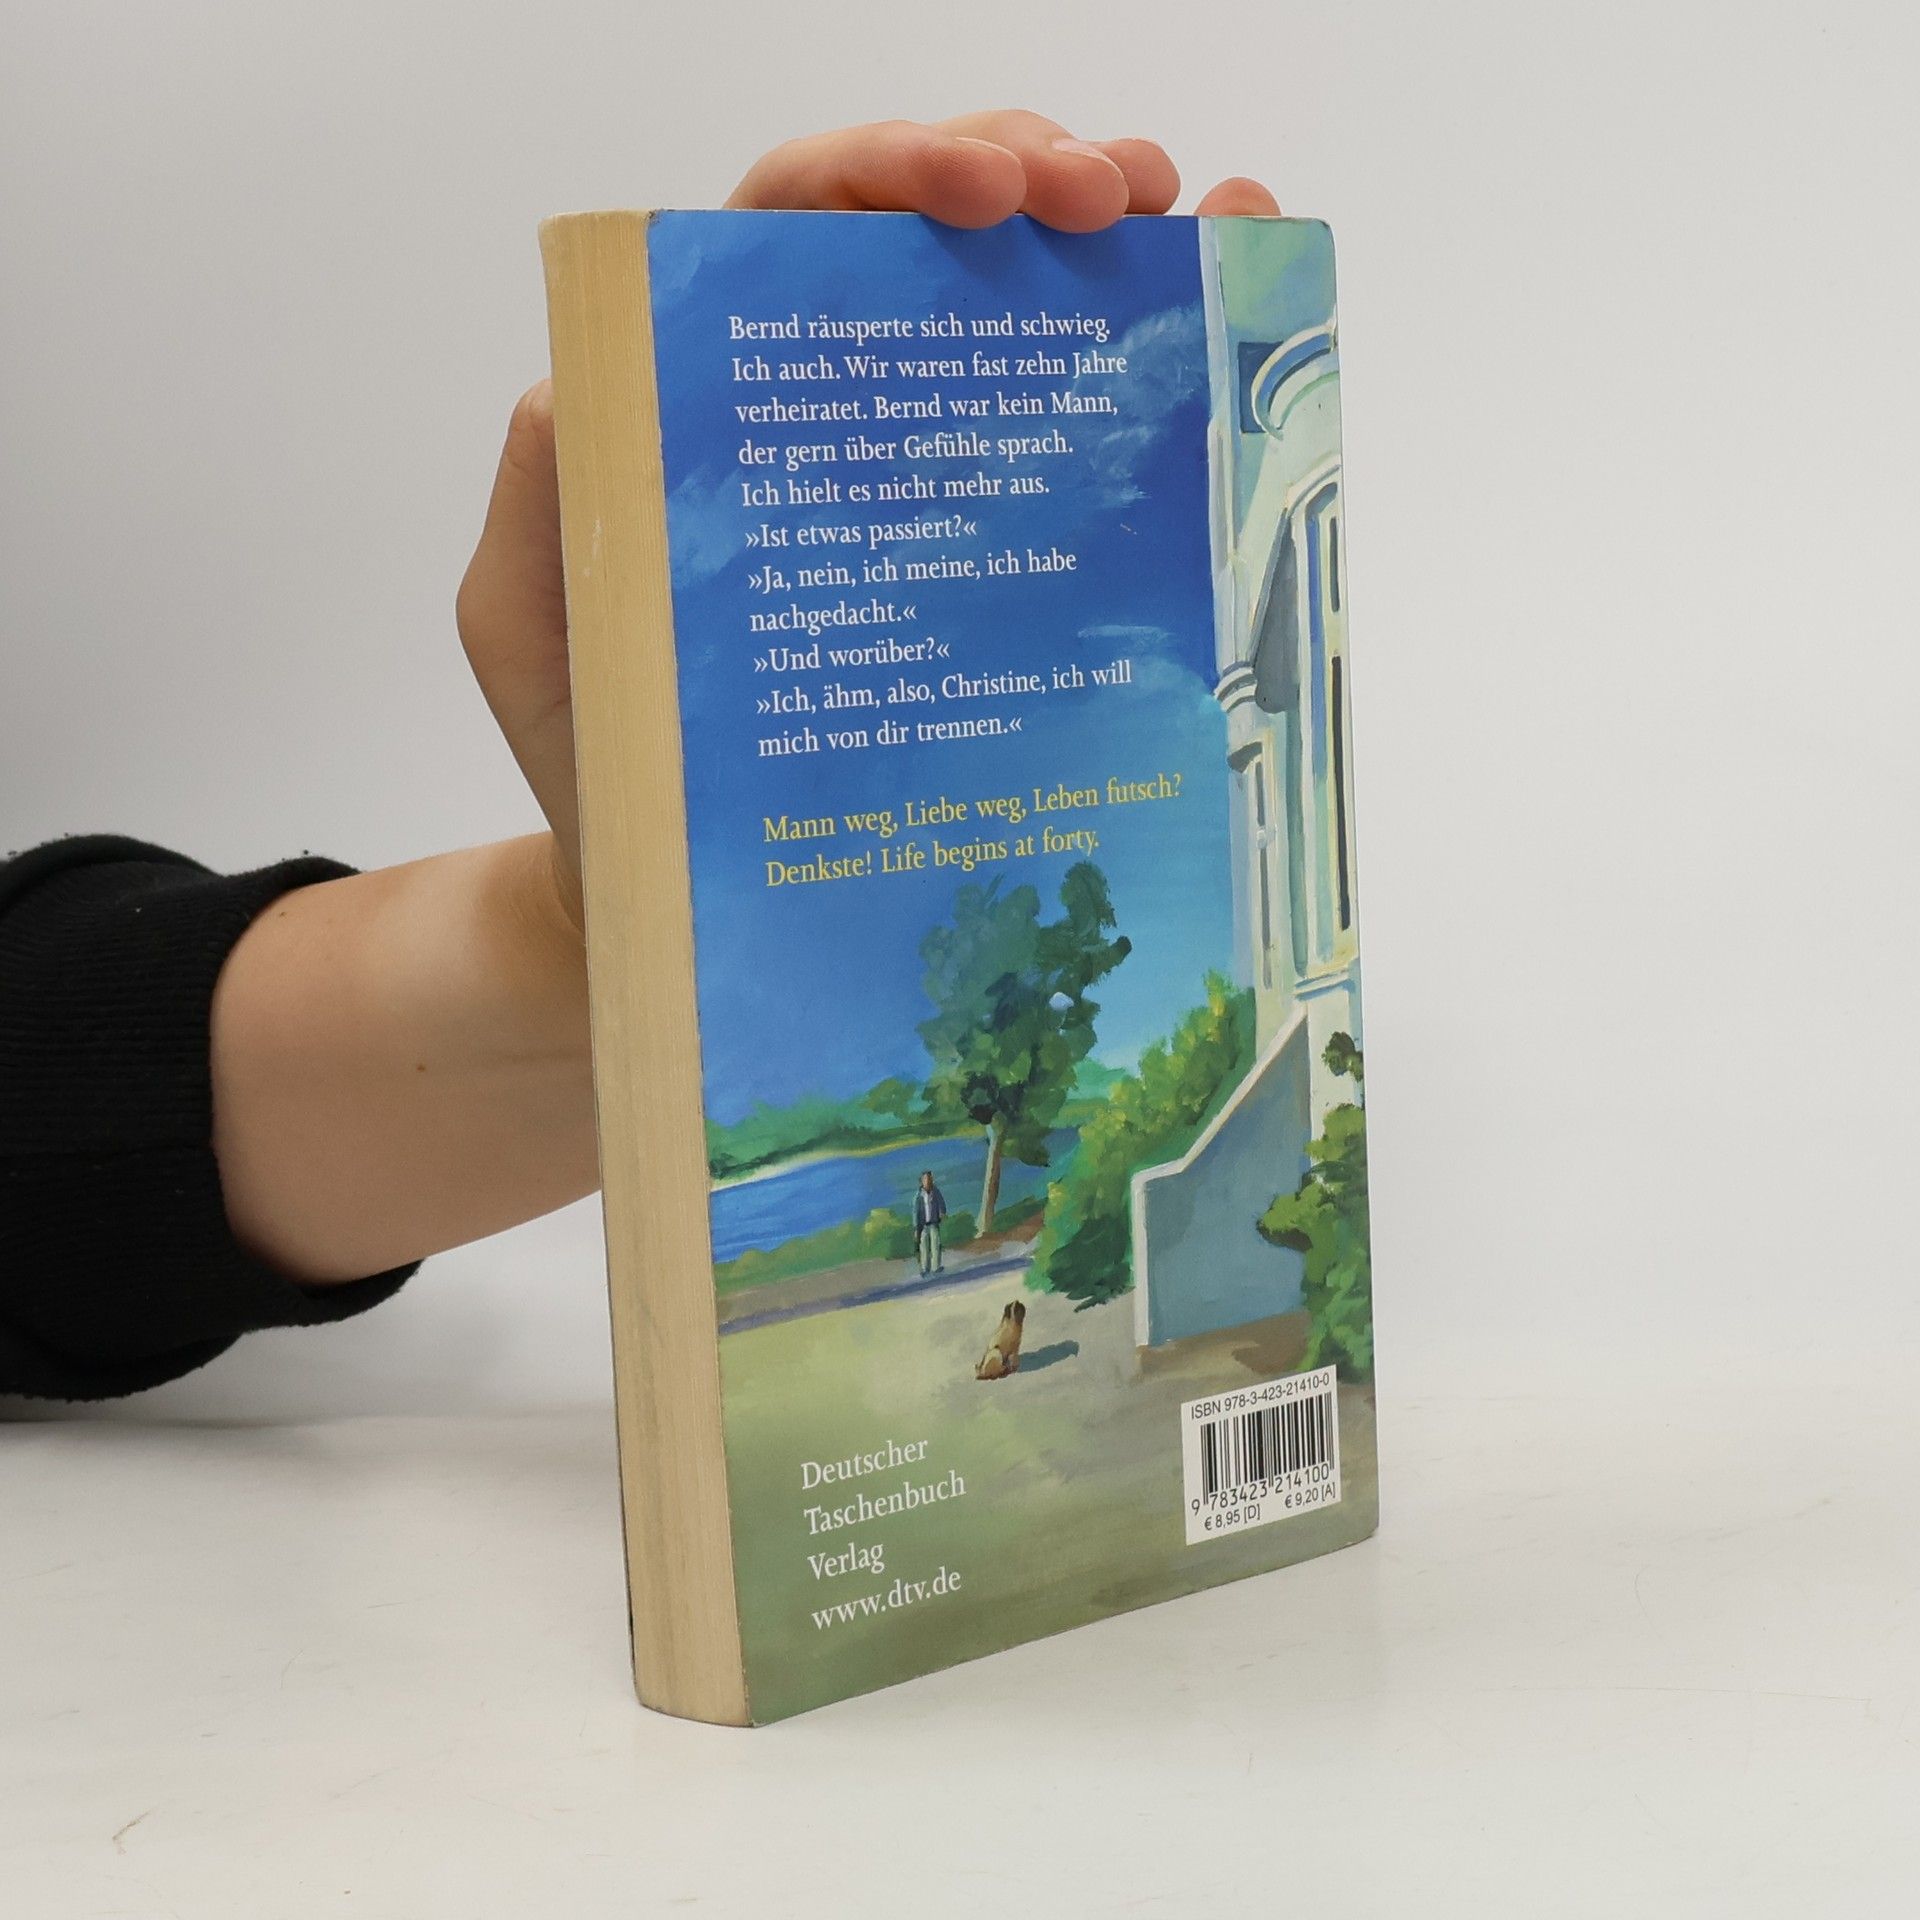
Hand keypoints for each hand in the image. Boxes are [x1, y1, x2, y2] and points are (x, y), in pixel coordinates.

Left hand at [454, 113, 1279, 931]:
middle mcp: (831, 414)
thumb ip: (543, 503)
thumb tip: (583, 379)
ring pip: (1014, 299)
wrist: (681, 889)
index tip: (980, 194)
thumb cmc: (602, 758)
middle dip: (1026, 173)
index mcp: (719, 394)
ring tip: (1184, 220)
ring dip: (1107, 231)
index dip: (888, 172)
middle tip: (1117, 197)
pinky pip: (1076, 426)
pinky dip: (1156, 343)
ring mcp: (924, 479)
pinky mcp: (997, 556)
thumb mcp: (531, 626)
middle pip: (926, 233)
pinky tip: (1224, 292)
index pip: (795, 228)